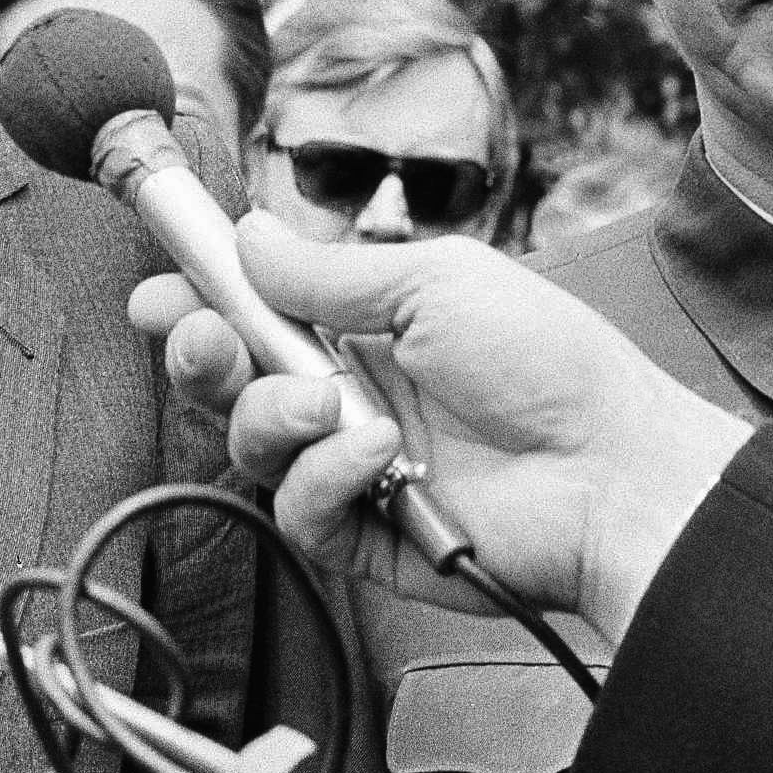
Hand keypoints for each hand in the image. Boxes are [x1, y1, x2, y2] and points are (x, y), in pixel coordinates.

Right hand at [127, 216, 748, 639]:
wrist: (614, 467)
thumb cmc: (551, 363)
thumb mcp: (435, 282)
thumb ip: (328, 271)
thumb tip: (250, 238)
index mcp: (363, 325)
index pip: (255, 311)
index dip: (199, 301)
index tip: (158, 292)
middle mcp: (349, 393)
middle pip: (231, 381)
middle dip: (201, 356)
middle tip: (205, 341)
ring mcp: (354, 466)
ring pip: (251, 447)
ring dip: (272, 417)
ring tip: (332, 406)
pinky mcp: (366, 534)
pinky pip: (298, 511)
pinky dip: (324, 478)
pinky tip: (377, 457)